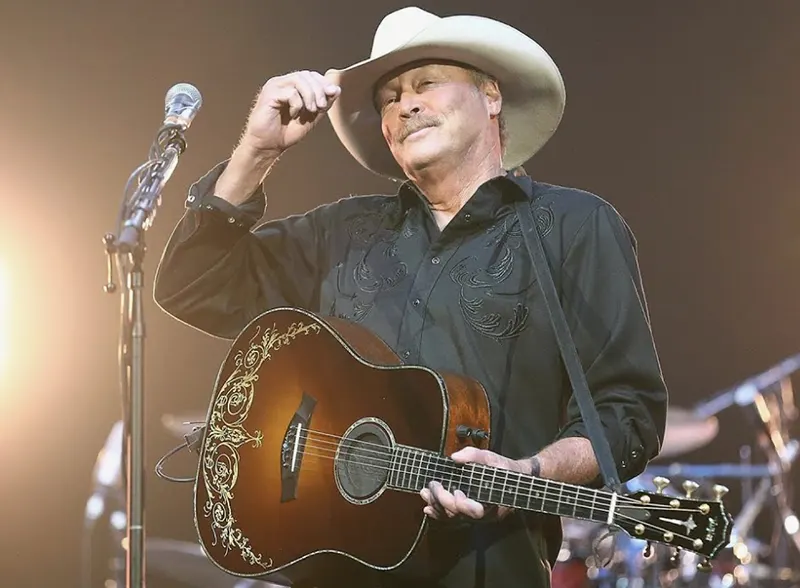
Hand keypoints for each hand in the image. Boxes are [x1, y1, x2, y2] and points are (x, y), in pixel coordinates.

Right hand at [240, 70, 340, 154]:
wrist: (269, 146)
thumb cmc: (286, 132)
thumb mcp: (312, 117)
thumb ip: (323, 104)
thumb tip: (336, 89)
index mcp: (291, 86)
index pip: (311, 75)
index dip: (323, 83)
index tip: (333, 94)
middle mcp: (282, 83)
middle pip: (306, 75)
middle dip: (319, 89)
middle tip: (322, 106)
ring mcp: (275, 87)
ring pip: (299, 80)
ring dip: (310, 95)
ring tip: (311, 110)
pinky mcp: (269, 94)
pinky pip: (290, 92)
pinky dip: (297, 104)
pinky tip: (293, 114)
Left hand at [419, 447, 533, 522]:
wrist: (515, 482)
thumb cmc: (505, 471)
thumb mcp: (493, 459)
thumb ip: (474, 456)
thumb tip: (454, 458)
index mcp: (492, 503)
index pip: (475, 511)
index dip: (462, 504)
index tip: (456, 490)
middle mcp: (483, 515)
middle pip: (458, 515)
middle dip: (442, 500)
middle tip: (432, 484)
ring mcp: (474, 517)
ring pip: (452, 518)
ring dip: (436, 506)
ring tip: (424, 493)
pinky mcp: (468, 514)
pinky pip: (451, 518)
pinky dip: (438, 513)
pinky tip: (428, 507)